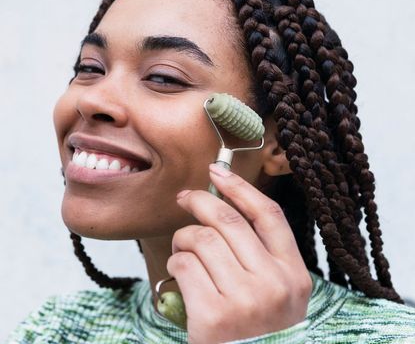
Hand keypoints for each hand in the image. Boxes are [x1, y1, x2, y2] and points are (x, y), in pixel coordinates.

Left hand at [166, 163, 312, 343]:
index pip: (268, 215)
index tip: (218, 171)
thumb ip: (259, 254)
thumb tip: (219, 206)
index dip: (241, 187)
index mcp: (294, 274)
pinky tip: (179, 273)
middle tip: (184, 198)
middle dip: (199, 201)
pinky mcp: (213, 317)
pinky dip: (175, 262)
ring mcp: (245, 300)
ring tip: (182, 249)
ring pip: (202, 239)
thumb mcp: (276, 291)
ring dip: (183, 238)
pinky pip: (185, 264)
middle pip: (228, 220)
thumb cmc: (257, 328)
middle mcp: (274, 284)